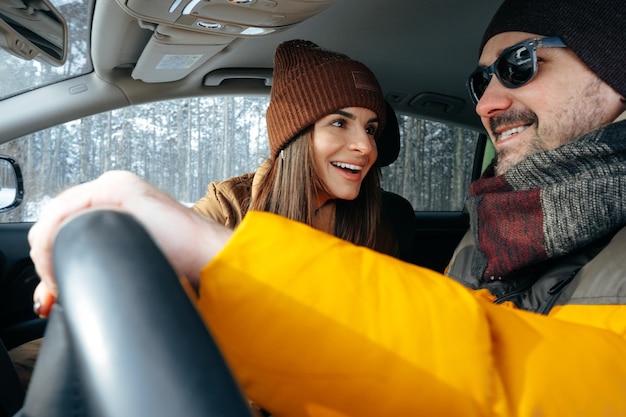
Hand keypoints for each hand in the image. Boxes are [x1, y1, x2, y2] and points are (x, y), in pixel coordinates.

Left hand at [28, 170, 231, 316]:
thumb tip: (64, 282)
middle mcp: (112, 186)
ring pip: (56, 216)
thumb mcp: (128, 259)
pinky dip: (54, 243)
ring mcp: (114, 185)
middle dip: (47, 256)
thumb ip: (101, 259)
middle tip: (53, 290)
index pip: (64, 222)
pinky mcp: (119, 189)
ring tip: (59, 283)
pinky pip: (65, 213)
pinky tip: (62, 267)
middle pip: (56, 218)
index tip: (54, 287)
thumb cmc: (178, 263)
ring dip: (48, 252)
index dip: (51, 254)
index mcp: (115, 199)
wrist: (207, 258)